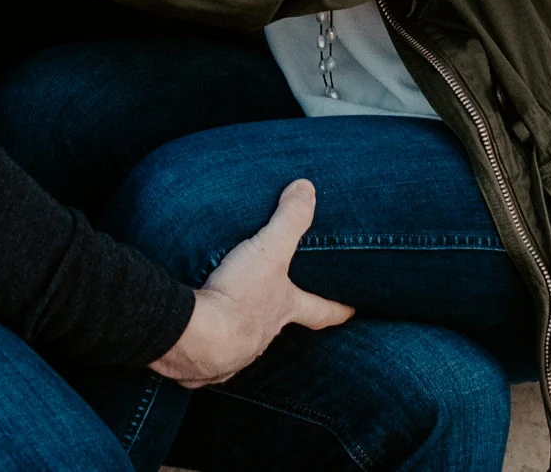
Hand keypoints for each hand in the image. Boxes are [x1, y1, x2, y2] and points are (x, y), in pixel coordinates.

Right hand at [151, 180, 352, 386]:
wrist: (198, 340)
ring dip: (243, 326)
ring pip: (245, 339)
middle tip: (286, 307)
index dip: (338, 308)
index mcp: (284, 309)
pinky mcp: (206, 363)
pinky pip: (212, 354)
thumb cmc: (240, 297)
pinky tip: (202, 335)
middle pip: (281, 325)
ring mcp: (236, 352)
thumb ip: (289, 219)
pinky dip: (211, 343)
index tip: (352, 311)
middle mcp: (264, 334)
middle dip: (283, 315)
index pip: (321, 311)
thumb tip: (307, 188)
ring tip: (235, 313)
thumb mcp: (269, 250)